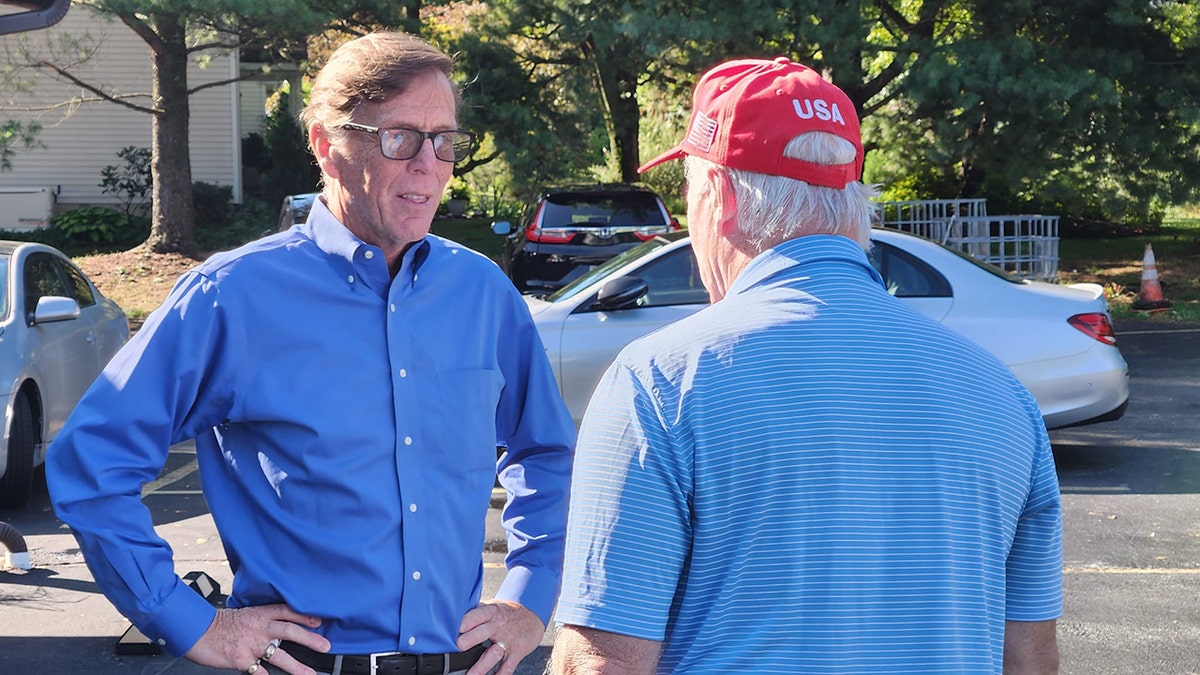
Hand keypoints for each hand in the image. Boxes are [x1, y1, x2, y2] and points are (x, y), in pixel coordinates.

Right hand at [184, 604, 329, 674]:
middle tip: (325, 646)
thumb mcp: (243, 614)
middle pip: (290, 631)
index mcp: (260, 614)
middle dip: (310, 639)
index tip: (319, 621)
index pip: (287, 612)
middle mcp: (259, 628)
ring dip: (297, 667)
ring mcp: (252, 645)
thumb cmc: (218, 623)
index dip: (304, 615)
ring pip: (280, 656)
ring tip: (310, 674)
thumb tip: (277, 626)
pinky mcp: (242, 660)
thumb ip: (261, 619)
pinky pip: (260, 672)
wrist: (197, 631)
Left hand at [457, 600, 544, 674]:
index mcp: (491, 612)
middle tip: (459, 645)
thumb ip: (477, 611)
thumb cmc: (508, 612)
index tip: (456, 626)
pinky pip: (508, 666)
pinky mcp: (517, 652)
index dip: (468, 620)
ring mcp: (508, 640)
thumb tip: (454, 614)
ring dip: (482, 665)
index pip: (478, 615)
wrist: (534, 615)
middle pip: (484, 632)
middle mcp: (499, 626)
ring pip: (494, 653)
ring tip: (470, 674)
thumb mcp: (494, 606)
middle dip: (471, 639)